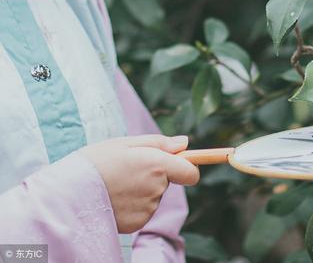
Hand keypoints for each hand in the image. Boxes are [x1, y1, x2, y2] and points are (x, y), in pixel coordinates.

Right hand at [79, 135, 198, 233]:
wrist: (67, 192)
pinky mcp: (137, 222)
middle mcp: (157, 188)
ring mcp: (148, 208)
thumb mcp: (125, 144)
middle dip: (154, 175)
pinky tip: (114, 198)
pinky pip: (142, 210)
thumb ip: (159, 143)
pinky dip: (132, 205)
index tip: (179, 163)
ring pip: (153, 196)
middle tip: (127, 169)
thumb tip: (185, 143)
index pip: (190, 172)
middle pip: (167, 182)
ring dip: (141, 190)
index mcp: (158, 165)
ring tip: (116, 184)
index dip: (187, 167)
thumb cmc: (95, 161)